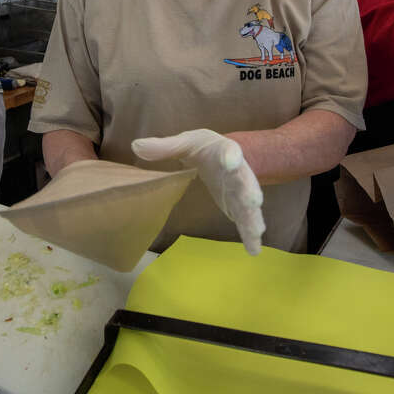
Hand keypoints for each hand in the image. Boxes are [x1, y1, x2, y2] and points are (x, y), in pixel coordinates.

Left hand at [131, 129, 265, 255]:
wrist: (223, 156)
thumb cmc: (204, 148)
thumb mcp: (185, 143)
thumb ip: (164, 146)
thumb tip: (136, 147)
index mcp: (224, 151)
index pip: (228, 150)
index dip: (230, 155)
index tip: (230, 160)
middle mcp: (238, 172)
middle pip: (246, 180)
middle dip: (249, 190)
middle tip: (253, 200)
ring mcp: (240, 192)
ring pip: (249, 205)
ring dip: (252, 217)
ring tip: (257, 230)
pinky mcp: (238, 207)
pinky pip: (246, 221)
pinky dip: (250, 235)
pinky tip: (254, 250)